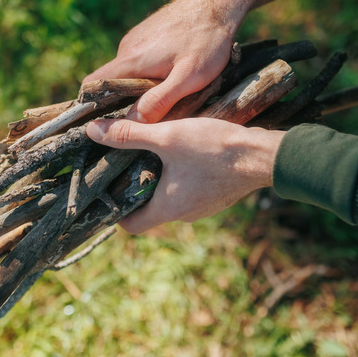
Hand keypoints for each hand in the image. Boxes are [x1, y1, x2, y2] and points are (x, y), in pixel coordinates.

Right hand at [82, 0, 235, 122]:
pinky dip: (151, 72)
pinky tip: (175, 72)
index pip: (93, 84)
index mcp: (131, 60)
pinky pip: (140, 60)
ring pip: (129, 72)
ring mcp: (137, 39)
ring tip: (171, 90)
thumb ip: (159, 101)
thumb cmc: (207, 41)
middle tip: (152, 114)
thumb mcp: (188, 78)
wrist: (219, 3)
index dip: (93, 105)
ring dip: (143, 86)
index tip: (108, 122)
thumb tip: (134, 121)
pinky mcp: (148, 34)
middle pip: (112, 82)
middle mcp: (127, 48)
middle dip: (127, 101)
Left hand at [87, 117, 285, 232]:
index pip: (131, 225)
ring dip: (162, 180)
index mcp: (167, 208)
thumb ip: (129, 135)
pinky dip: (183, 176)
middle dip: (138, 188)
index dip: (115, 212)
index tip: (108, 191)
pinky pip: (193, 190)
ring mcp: (205, 207)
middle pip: (150, 210)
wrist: (264, 155)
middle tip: (127, 163)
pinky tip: (185, 153)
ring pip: (173, 198)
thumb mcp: (167, 137)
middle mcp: (185, 215)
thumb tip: (93, 131)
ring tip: (155, 153)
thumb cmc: (214, 149)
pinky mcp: (219, 195)